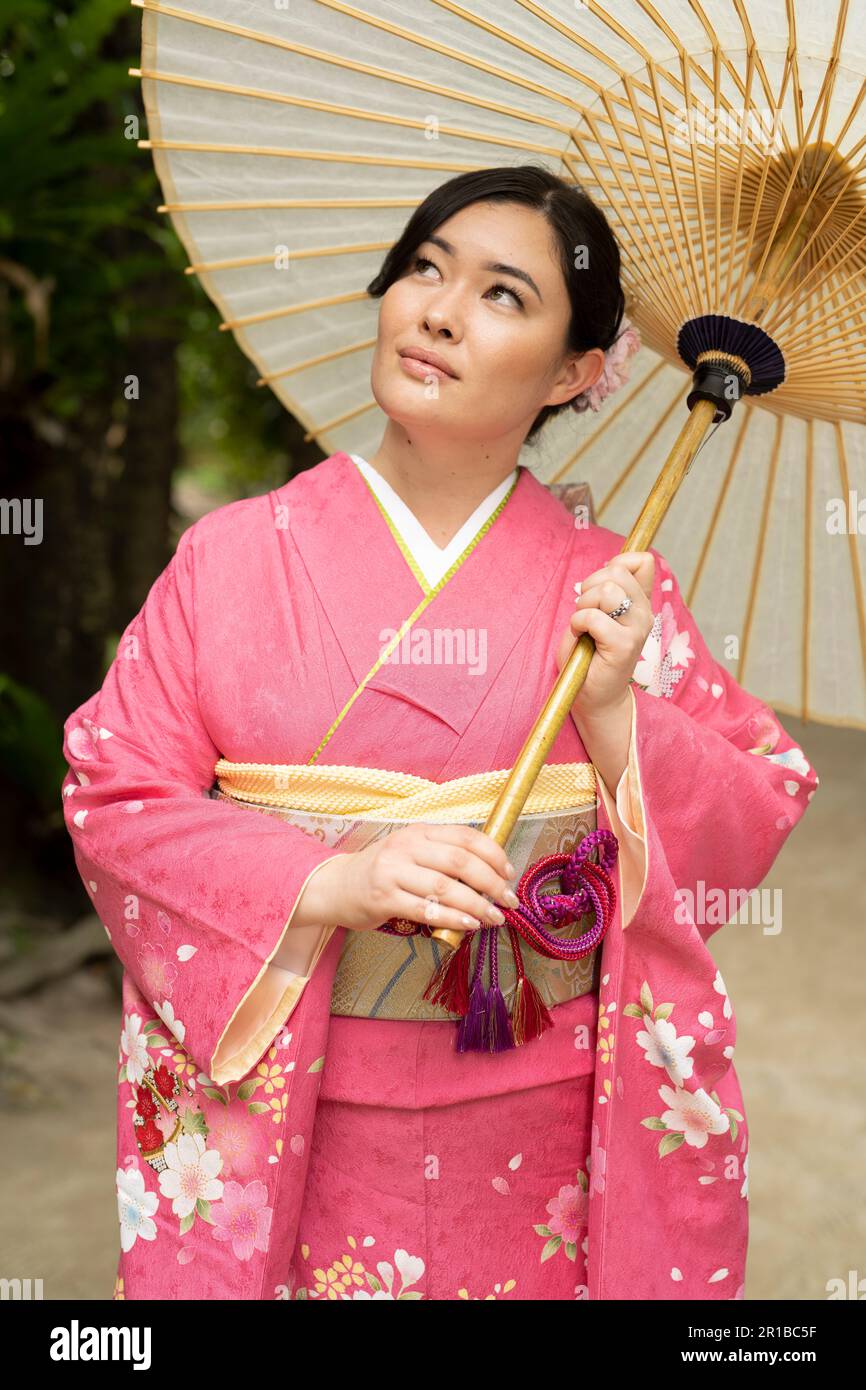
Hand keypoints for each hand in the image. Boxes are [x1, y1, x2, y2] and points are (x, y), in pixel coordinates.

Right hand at [292, 825, 518, 935]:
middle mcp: (406, 846)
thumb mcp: (411, 852)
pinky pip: (426, 910)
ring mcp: (393, 872)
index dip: (493, 854)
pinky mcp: (383, 898)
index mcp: (419, 831)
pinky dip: (452, 918)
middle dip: (492, 883)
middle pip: (460, 861)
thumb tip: (490, 874)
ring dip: (477, 905)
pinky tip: (469, 925)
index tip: (509, 873)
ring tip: (494, 918)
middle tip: (509, 901)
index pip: (465, 836)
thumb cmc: (382, 871)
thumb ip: (442, 856)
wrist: (335, 886)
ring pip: (446, 887)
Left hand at [555, 551, 654, 721]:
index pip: (642, 561)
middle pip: (616, 571)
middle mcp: (645, 613)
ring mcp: (638, 629)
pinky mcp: (624, 645)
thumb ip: (605, 589)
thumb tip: (608, 568)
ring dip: (583, 605)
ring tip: (583, 626)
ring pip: (606, 590)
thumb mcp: (597, 612)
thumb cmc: (589, 655)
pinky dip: (577, 623)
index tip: (599, 588)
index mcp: (641, 602)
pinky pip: (593, 617)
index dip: (614, 564)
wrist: (593, 696)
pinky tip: (581, 637)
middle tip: (585, 612)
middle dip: (589, 586)